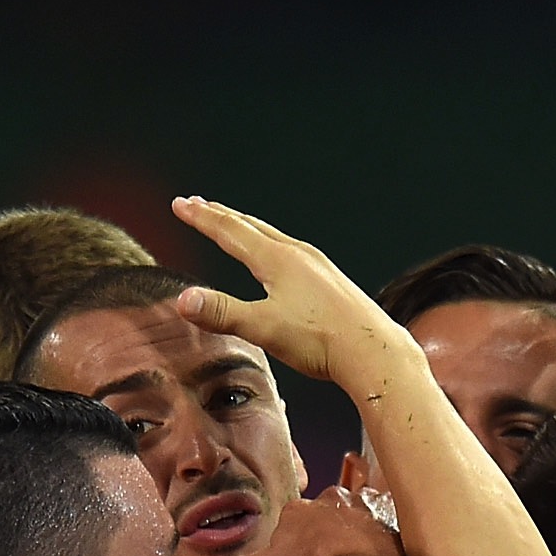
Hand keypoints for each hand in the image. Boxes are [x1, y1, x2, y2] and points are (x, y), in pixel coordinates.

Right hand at [171, 197, 410, 392]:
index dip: (201, 218)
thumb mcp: (264, 328)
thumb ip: (222, 313)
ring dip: (248, 227)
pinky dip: (273, 245)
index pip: (230, 231)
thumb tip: (183, 299)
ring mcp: (319, 266)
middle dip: (221, 215)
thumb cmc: (322, 341)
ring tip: (235, 224)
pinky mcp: (333, 282)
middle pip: (251, 227)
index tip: (180, 204)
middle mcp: (299, 255)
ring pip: (274, 237)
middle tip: (198, 203)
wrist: (375, 352)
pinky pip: (294, 252)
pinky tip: (281, 258)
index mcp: (277, 260)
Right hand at [240, 489, 403, 555]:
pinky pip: (386, 526)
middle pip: (327, 512)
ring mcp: (364, 507)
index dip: (295, 540)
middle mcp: (332, 498)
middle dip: (327, 529)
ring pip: (358, 514)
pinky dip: (383, 538)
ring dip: (356, 530)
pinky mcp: (391, 521)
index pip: (292, 518)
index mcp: (298, 508)